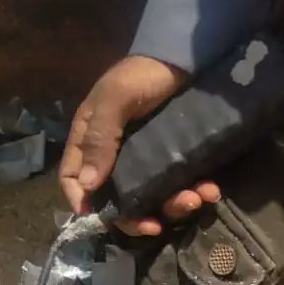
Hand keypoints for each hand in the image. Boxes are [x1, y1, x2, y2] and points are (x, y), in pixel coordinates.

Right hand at [59, 56, 220, 234]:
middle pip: (117, 199)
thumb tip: (88, 186)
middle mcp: (116, 155)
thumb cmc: (143, 74)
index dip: (82, 202)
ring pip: (154, 198)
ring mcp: (147, 160)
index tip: (101, 219)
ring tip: (195, 199)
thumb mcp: (115, 99)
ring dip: (173, 206)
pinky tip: (210, 190)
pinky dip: (196, 193)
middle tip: (155, 226)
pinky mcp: (175, 160)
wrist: (188, 59)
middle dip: (137, 216)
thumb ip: (100, 138)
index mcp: (91, 140)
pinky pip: (182, 186)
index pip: (74, 179)